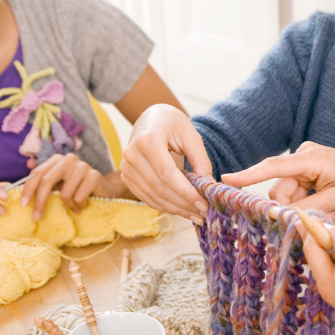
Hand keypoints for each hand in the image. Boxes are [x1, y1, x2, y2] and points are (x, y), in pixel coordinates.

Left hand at [22, 152, 102, 215]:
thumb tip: (18, 190)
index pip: (37, 174)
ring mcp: (83, 167)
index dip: (28, 190)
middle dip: (40, 202)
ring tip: (74, 207)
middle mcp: (69, 159)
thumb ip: (44, 183)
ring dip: (68, 206)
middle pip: (47, 181)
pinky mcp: (94, 176)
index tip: (23, 205)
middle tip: (37, 217)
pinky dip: (79, 206)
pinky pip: (78, 198)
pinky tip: (83, 206)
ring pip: (64, 194)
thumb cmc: (78, 188)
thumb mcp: (59, 184)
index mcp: (57, 159)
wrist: (106, 189)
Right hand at [116, 103, 212, 221]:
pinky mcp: (126, 176)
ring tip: (196, 216)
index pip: (167, 174)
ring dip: (176, 209)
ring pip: (153, 196)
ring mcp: (126, 167)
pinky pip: (146, 197)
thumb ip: (201, 161)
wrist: (152, 118)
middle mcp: (132, 154)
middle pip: (160, 188)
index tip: (204, 205)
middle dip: (184, 204)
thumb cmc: (174, 125)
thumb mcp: (192, 137)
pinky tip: (182, 211)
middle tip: (204, 214)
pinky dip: (165, 206)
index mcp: (148, 141)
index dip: (186, 193)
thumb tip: (209, 188)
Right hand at [225, 144, 334, 257]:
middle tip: (324, 217)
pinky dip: (309, 204)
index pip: (274, 167)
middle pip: (280, 190)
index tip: (227, 180)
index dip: (249, 175)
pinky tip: (330, 207)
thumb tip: (284, 215)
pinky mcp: (307, 173)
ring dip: (304, 209)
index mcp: (311, 158)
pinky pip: (297, 194)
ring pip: (288, 196)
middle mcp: (303, 157)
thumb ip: (310, 207)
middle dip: (294, 208)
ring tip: (334, 212)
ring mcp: (304, 164)